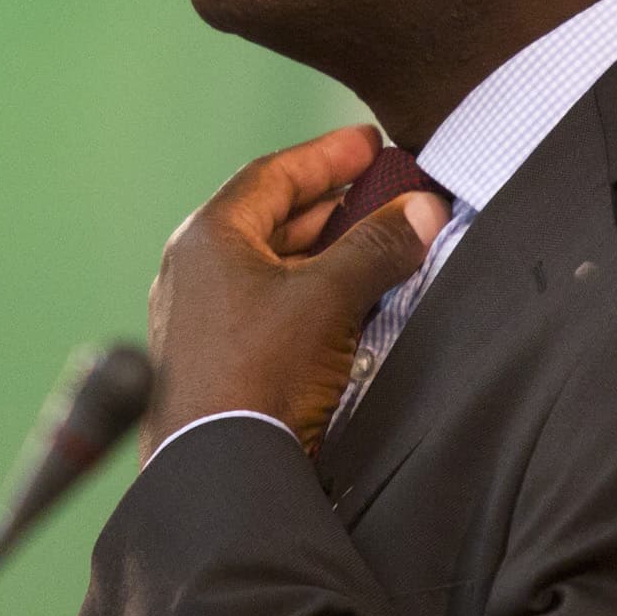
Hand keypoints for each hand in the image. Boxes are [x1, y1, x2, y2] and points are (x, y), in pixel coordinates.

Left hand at [144, 126, 449, 455]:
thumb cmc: (258, 376)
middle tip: (381, 191)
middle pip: (272, 219)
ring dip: (325, 253)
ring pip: (271, 266)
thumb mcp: (329, 298)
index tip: (368, 144)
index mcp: (209, 238)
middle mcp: (195, 270)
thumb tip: (421, 210)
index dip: (327, 156)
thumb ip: (378, 246)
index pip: (275, 175)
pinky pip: (268, 306)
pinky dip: (309, 294)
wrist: (219, 471)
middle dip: (332, 205)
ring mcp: (199, 317)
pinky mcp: (213, 359)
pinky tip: (345, 306)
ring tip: (375, 245)